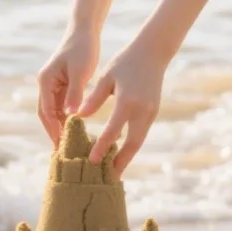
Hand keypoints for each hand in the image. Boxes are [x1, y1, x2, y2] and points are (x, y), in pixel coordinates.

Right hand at [37, 26, 101, 143]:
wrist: (84, 31)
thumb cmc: (82, 49)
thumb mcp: (80, 73)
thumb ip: (75, 94)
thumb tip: (71, 116)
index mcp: (46, 81)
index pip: (46, 111)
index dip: (53, 129)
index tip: (60, 145)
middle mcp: (46, 84)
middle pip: (45, 113)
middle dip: (52, 131)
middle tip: (61, 151)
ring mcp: (53, 84)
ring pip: (53, 110)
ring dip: (59, 125)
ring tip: (68, 143)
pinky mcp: (62, 84)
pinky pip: (61, 104)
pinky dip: (66, 116)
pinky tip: (75, 127)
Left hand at [77, 36, 167, 172]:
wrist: (153, 52)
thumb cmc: (125, 62)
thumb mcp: (107, 77)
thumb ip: (93, 98)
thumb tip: (78, 116)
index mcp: (127, 102)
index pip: (113, 131)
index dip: (102, 147)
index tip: (92, 161)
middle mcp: (142, 111)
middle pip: (132, 145)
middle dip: (121, 162)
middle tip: (109, 178)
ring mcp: (150, 113)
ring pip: (139, 142)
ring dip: (127, 156)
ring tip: (114, 170)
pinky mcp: (153, 112)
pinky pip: (141, 133)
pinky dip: (132, 145)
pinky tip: (122, 151)